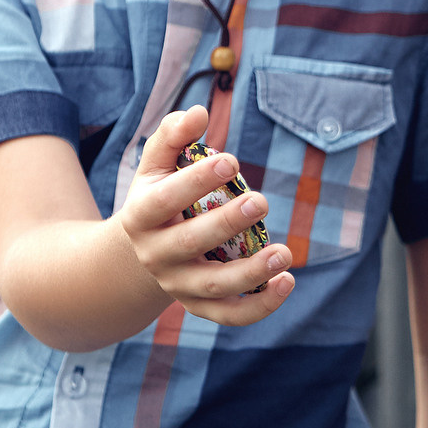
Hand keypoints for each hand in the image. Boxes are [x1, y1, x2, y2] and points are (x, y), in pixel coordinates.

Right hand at [118, 107, 294, 324]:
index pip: (164, 200)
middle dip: (227, 223)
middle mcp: (155, 256)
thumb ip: (173, 135)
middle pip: (190, 243)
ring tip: (284, 252)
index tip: (232, 160)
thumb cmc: (159, 196)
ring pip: (214, 286)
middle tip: (261, 199)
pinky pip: (230, 314)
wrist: (142, 253)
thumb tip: (199, 112)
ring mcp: (178, 285)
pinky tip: (288, 281)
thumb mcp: (155, 164)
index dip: (196, 181)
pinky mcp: (199, 306)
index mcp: (140, 217)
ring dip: (251, 272)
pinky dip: (260, 306)